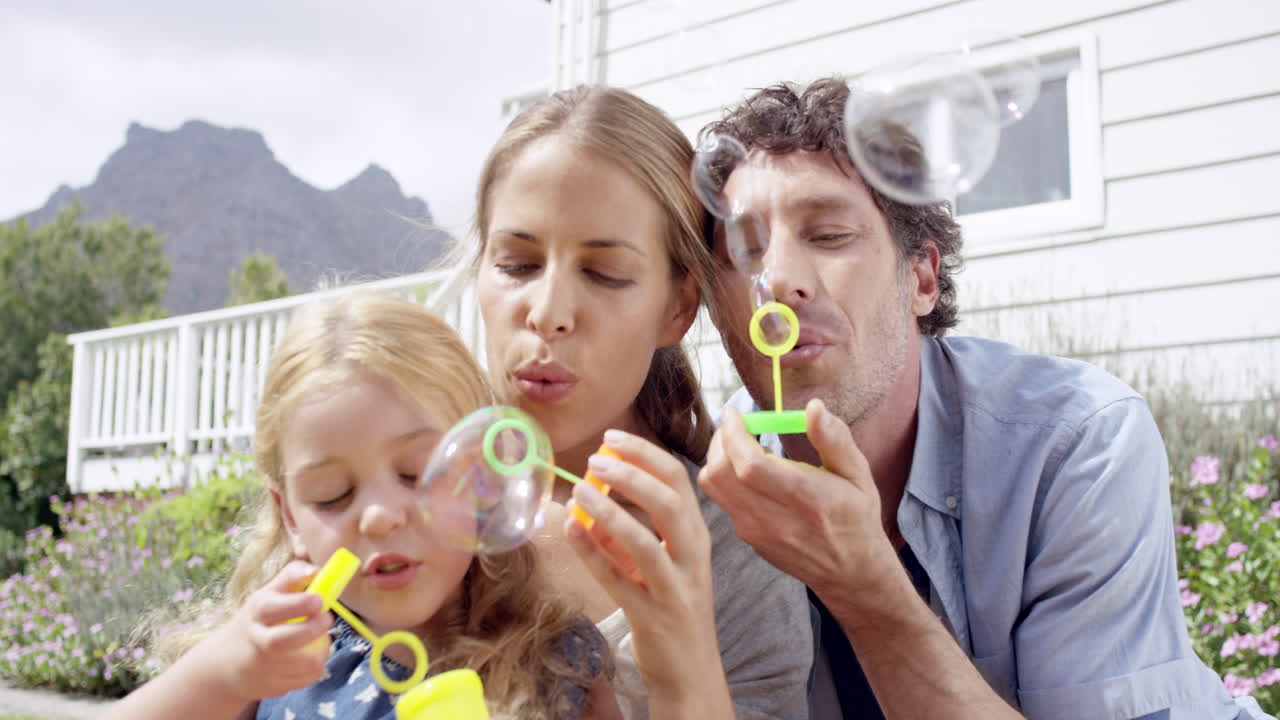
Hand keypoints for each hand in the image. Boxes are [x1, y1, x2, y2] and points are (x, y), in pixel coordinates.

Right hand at [206, 560, 333, 702]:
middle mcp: (257, 640)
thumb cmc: (258, 621)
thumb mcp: (267, 595)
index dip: (299, 603)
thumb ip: (292, 577)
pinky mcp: (275, 687)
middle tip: (326, 619)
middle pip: (283, 641)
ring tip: (319, 638)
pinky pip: (309, 677)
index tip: (319, 600)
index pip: (272, 608)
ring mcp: (265, 667)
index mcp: (256, 612)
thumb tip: (316, 570)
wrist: (227, 664)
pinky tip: (310, 655)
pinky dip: (317, 665)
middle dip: (312, 629)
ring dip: (322, 648)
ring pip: (305, 662)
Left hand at [564, 430, 727, 704]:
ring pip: (645, 541)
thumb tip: (589, 500)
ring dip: (608, 511)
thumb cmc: (673, 609)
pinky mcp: (652, 617)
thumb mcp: (661, 565)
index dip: (644, 453)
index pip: (678, 480)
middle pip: (668, 502)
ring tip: (578, 491)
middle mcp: (691, 558)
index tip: (612, 437)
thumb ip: (630, 534)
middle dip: (630, 474)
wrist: (691, 672)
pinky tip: (569, 531)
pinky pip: (618, 580)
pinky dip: (592, 553)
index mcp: (696, 537)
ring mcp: (674, 589)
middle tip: (594, 460)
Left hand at [699, 398, 897, 609]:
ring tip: (740, 445)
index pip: (751, 466)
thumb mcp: (858, 475)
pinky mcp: (749, 538)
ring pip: (713, 487)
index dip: (734, 434)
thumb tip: (813, 407)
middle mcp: (776, 519)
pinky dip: (725, 477)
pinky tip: (747, 471)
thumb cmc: (856, 517)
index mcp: (807, 499)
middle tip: (736, 425)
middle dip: (721, 440)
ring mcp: (757, 533)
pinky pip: (722, 500)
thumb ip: (835, 439)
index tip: (735, 413)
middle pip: (721, 475)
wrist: (851, 572)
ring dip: (718, 457)